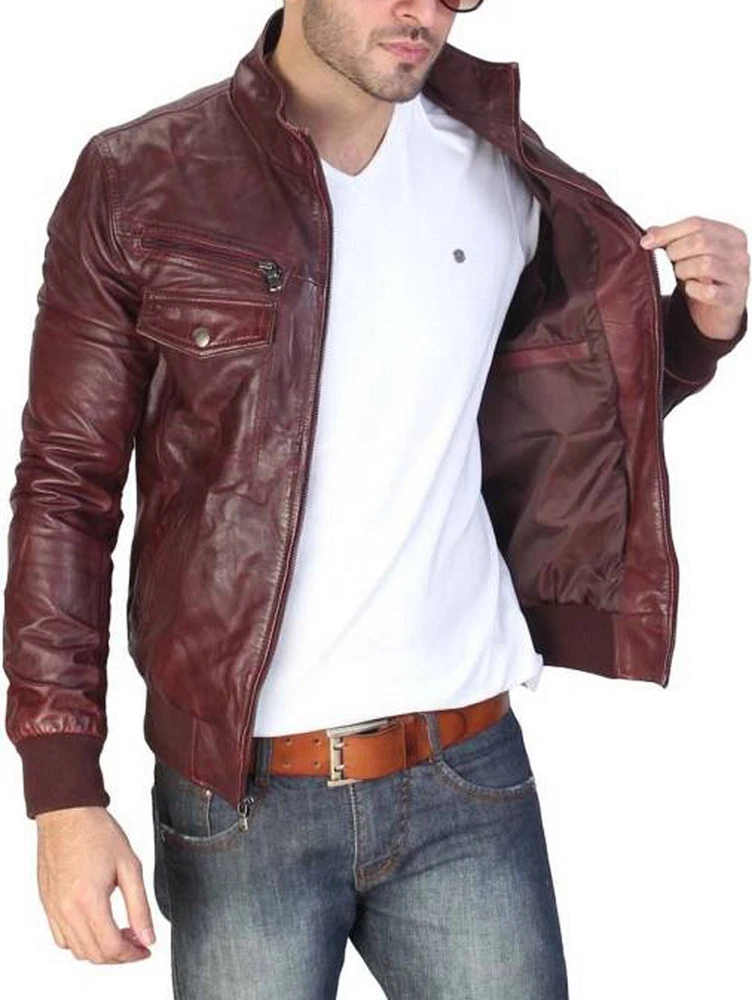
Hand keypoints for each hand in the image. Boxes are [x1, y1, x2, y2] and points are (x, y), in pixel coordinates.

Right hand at [36, 805, 155, 963]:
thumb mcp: (130, 866)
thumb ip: (140, 906)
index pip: (111, 948)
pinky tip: (97, 925)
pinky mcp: (47, 904)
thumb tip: (147, 937)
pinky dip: (80, 941)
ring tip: (120, 933)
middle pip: (94, 954)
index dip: (132, 955)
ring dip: (100, 950)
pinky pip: (61, 938)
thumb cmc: (97, 832)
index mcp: (89, 901)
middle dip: (120, 955)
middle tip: (137, 941)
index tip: (145, 950)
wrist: (67, 813)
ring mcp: (53, 909)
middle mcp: (67, 910)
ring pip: (77, 950)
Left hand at [640, 216, 748, 340]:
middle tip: (671, 262)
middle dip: (676, 252)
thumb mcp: (687, 256)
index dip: (668, 232)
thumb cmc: (703, 279)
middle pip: (701, 241)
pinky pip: (709, 291)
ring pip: (705, 264)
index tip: (646, 242)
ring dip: (684, 271)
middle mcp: (739, 252)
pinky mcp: (732, 298)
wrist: (717, 312)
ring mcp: (738, 275)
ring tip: (682, 275)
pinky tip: (690, 289)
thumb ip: (671, 240)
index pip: (697, 223)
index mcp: (730, 234)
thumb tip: (649, 232)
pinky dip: (693, 290)